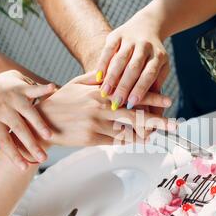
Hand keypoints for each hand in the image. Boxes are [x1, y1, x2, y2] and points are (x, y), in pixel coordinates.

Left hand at [0, 70, 55, 173]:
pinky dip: (43, 89)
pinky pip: (33, 89)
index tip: (25, 168)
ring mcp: (13, 98)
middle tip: (43, 158)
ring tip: (50, 136)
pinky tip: (53, 89)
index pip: (4, 142)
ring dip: (38, 123)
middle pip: (18, 129)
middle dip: (30, 143)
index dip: (14, 155)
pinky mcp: (23, 88)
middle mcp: (3, 110)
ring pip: (27, 111)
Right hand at [37, 72, 175, 146]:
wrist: (42, 120)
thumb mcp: (78, 83)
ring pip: (128, 132)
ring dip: (144, 134)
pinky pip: (115, 142)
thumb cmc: (61, 100)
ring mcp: (97, 125)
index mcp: (101, 92)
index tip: (167, 100)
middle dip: (157, 120)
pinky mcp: (92, 139)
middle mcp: (101, 108)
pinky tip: (137, 141)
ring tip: (157, 135)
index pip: (131, 94)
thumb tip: (114, 73)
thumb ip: (98, 78)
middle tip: (174, 124)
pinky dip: (127, 141)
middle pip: (136, 115)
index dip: (152, 98)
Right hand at [95, 13, 169, 110]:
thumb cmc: (153, 57)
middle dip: (124, 86)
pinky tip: (98, 77)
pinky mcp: (117, 35)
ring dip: (111, 77)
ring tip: (104, 93)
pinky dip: (103, 64)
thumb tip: (151, 105)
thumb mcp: (161, 68)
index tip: (132, 103)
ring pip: (120, 59)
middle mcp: (145, 46)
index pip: (149, 74)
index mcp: (158, 56)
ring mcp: (130, 39)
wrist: (146, 26)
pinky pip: (108, 50)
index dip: (140, 89)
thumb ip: (155, 85)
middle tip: (116, 103)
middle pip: (134, 68)